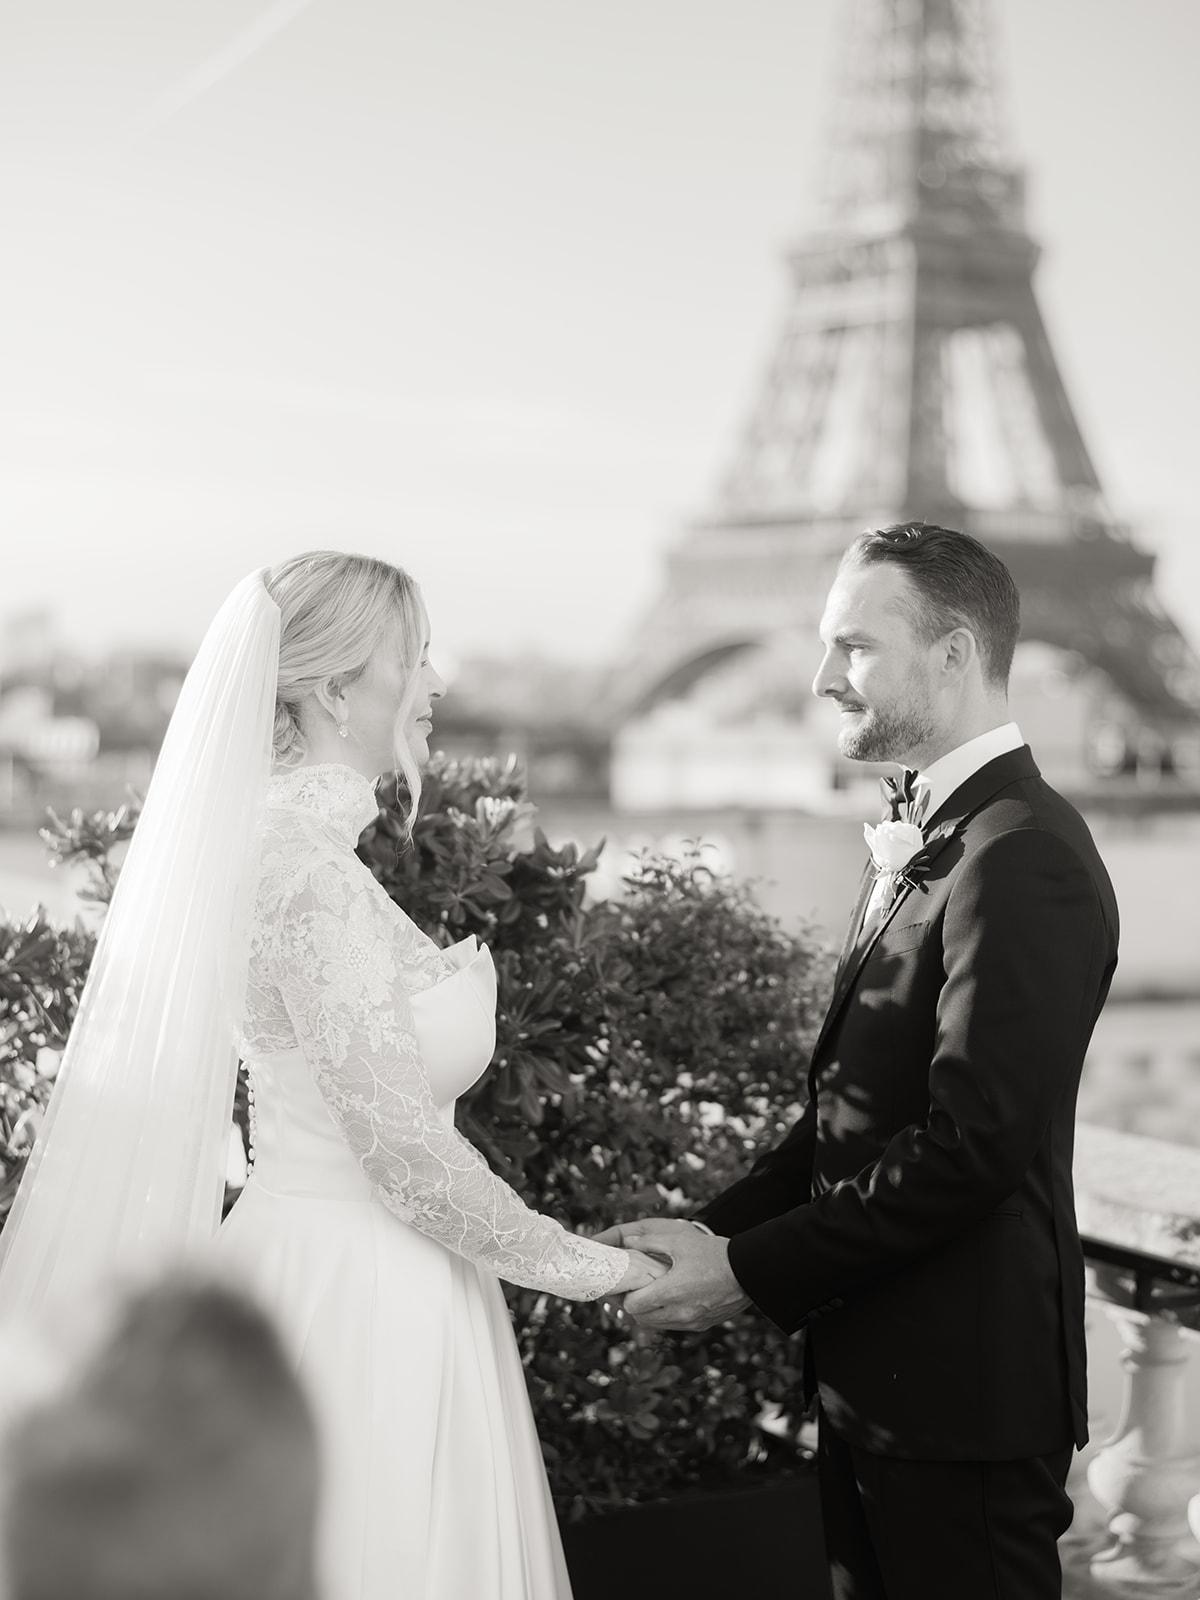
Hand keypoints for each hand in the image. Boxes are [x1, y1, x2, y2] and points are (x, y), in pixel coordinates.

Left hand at [598, 1218, 750, 1331]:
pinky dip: (665, 1316)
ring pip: (656, 1325)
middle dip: (635, 1304)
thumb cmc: (714, 1253)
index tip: (627, 1282)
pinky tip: (669, 1299)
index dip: (626, 1294)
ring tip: (651, 1293)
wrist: (748, 1272)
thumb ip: (650, 1242)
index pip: (633, 1305)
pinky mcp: (701, 1326)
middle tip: (635, 1287)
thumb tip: (628, 1242)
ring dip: (649, 1312)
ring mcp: (690, 1322)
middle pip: (641, 1318)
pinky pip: (673, 1326)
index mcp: (670, 1292)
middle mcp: (679, 1312)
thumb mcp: (680, 1240)